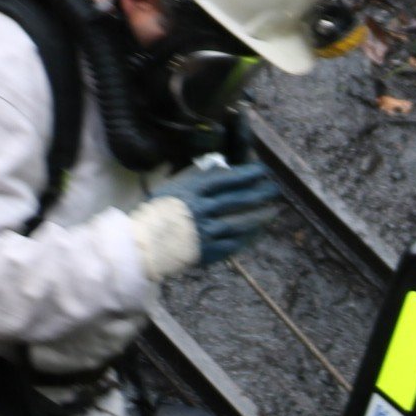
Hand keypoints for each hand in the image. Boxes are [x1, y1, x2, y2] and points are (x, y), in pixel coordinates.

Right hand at [147, 161, 281, 265]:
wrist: (142, 245)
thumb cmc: (154, 214)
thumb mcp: (171, 188)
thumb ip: (194, 177)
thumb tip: (217, 165)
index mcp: (190, 191)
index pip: (225, 179)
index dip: (246, 174)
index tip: (261, 170)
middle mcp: (201, 209)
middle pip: (237, 199)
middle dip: (259, 193)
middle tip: (274, 188)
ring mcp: (206, 231)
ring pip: (240, 222)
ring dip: (259, 216)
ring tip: (273, 210)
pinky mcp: (208, 250)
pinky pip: (235, 243)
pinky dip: (248, 237)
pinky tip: (258, 232)